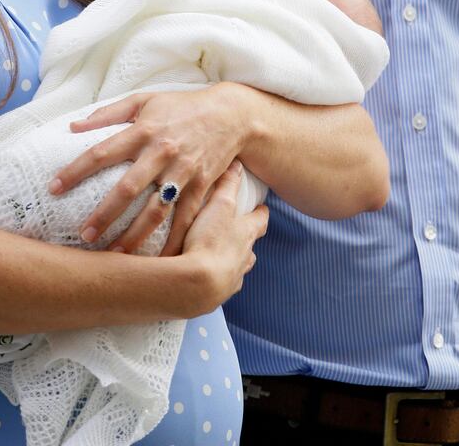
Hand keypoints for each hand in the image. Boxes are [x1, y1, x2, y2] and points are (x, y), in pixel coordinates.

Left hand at [50, 83, 248, 254]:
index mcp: (143, 130)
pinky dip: (173, 242)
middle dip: (104, 214)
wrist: (231, 115)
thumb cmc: (181, 106)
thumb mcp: (144, 100)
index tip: (53, 189)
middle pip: (127, 188)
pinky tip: (159, 261)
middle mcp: (161, 152)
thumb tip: (73, 127)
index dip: (75, 171)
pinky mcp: (202, 187)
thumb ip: (108, 113)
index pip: (102, 153)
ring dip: (134, 235)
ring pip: (156, 210)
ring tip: (115, 256)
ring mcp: (183, 172)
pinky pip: (185, 220)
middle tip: (83, 235)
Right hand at [180, 160, 268, 307]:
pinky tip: (203, 276)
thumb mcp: (218, 205)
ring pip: (237, 268)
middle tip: (237, 232)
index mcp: (247, 234)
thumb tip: (237, 163)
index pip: (261, 220)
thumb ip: (227, 184)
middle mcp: (244, 258)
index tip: (261, 207)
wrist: (197, 285)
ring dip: (231, 261)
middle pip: (250, 247)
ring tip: (219, 256)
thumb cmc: (210, 240)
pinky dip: (215, 279)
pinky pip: (220, 285)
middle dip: (246, 239)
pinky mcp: (217, 296)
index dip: (261, 213)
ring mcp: (232, 279)